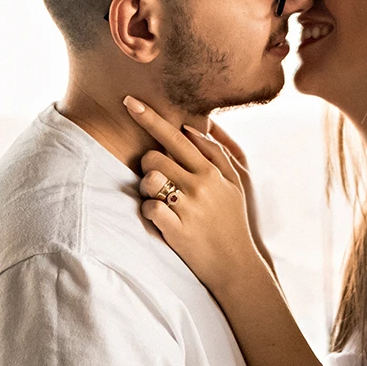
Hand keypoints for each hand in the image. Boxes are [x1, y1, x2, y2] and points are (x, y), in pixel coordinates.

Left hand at [124, 96, 267, 292]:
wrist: (236, 264)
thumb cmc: (233, 219)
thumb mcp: (236, 182)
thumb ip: (216, 153)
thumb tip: (191, 128)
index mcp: (211, 171)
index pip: (175, 136)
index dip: (150, 117)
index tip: (130, 101)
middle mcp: (198, 185)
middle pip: (154, 156)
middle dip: (148, 164)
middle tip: (160, 179)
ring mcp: (186, 208)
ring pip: (148, 180)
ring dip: (147, 188)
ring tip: (161, 199)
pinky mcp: (175, 231)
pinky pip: (147, 209)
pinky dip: (149, 212)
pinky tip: (162, 219)